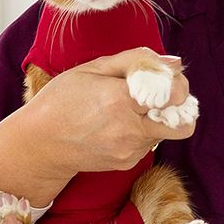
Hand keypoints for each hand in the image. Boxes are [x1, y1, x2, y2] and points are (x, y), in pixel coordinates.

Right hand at [34, 48, 195, 173]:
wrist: (40, 144)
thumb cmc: (62, 100)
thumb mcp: (93, 68)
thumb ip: (137, 61)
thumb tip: (175, 62)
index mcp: (121, 99)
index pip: (175, 95)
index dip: (178, 84)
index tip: (167, 80)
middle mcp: (129, 129)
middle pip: (183, 124)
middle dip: (180, 109)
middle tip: (163, 97)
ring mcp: (129, 150)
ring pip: (165, 133)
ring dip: (156, 119)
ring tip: (128, 109)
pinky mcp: (127, 163)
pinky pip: (147, 144)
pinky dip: (141, 132)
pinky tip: (117, 125)